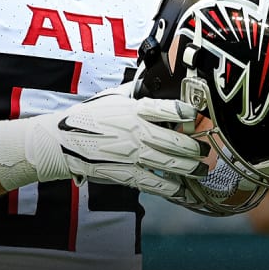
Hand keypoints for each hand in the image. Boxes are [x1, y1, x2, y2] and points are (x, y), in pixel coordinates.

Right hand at [0, 83, 207, 197]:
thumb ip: (134, 90)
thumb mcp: (112, 97)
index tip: (197, 114)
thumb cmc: (88, 116)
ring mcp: (132, 155)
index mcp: (134, 110)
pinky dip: (171, 188)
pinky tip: (182, 190)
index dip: (186, 112)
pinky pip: (154, 183)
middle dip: (194, 148)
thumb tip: (150, 79)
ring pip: (169, 164)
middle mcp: (137, 132)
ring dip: (189, 169)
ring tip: (201, 171)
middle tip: (204, 151)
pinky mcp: (126, 174)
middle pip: (174, 141)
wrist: (63, 142)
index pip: (166, 109)